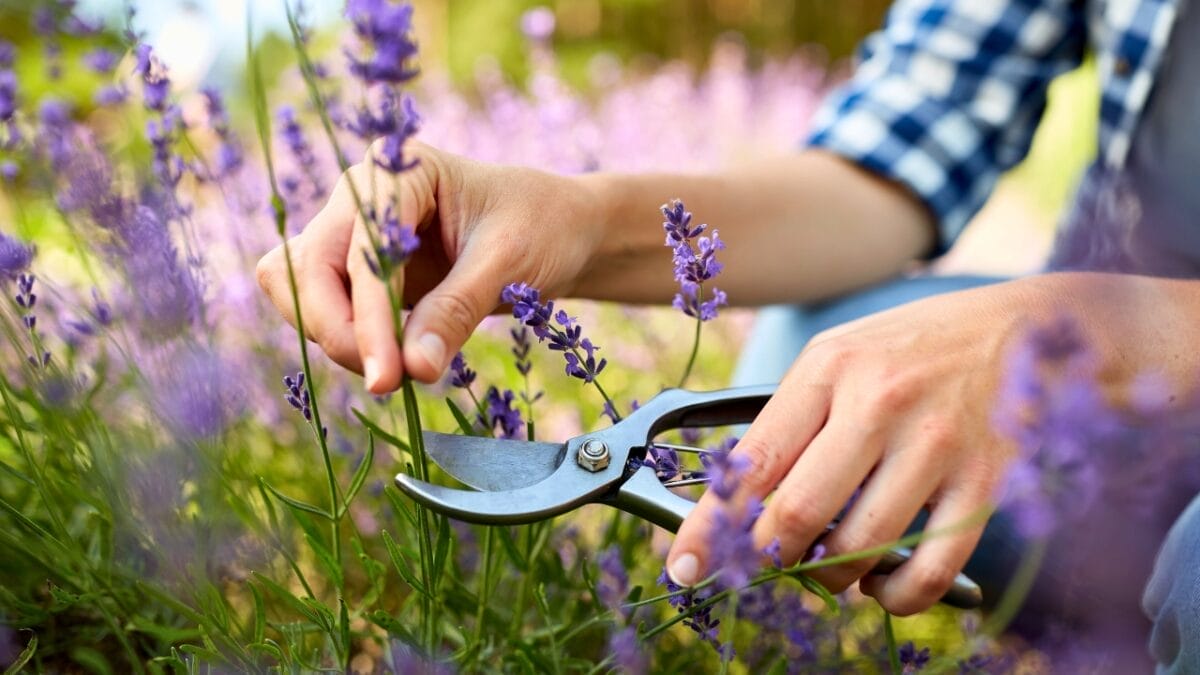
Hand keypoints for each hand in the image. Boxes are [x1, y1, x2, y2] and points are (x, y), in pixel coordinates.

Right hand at [256, 142, 603, 392]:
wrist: (563, 231)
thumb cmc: (544, 228)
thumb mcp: (509, 264)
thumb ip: (456, 311)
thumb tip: (412, 368)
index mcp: (399, 170)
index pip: (359, 249)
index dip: (366, 317)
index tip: (388, 376)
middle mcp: (363, 194)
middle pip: (305, 266)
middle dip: (337, 329)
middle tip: (387, 381)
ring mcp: (355, 231)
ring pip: (301, 289)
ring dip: (336, 337)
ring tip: (398, 371)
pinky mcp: (358, 271)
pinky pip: (323, 308)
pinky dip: (346, 340)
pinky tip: (392, 361)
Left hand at [666, 277, 1058, 614]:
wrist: (1024, 330)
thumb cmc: (915, 348)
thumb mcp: (841, 356)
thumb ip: (792, 419)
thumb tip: (740, 501)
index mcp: (829, 369)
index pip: (753, 462)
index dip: (710, 526)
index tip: (685, 566)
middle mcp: (878, 403)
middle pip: (798, 514)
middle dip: (769, 558)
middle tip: (768, 566)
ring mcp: (935, 444)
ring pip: (858, 548)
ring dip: (831, 577)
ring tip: (832, 567)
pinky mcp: (984, 482)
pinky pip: (928, 570)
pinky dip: (896, 597)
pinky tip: (884, 586)